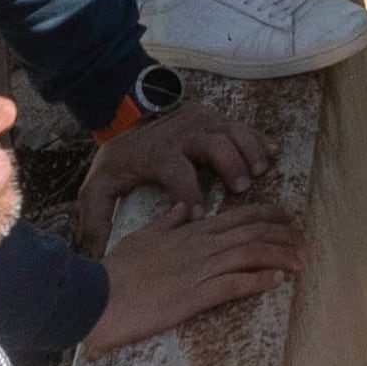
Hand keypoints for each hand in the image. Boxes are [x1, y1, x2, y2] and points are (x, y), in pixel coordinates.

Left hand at [81, 99, 270, 241]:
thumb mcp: (97, 188)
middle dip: (230, 164)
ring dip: (249, 150)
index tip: (201, 216)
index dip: (190, 193)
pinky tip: (270, 154)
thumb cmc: (118, 164)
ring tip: (260, 171)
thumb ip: (96, 218)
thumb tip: (101, 248)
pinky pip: (241, 126)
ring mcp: (201, 122)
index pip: (177, 172)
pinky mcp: (214, 117)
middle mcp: (182, 133)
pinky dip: (257, 139)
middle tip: (241, 188)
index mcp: (157, 153)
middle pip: (213, 143)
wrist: (124, 121)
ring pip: (232, 130)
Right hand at [85, 197, 308, 355]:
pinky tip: (276, 282)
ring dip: (279, 257)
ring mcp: (198, 270)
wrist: (97, 296)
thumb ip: (165, 221)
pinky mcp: (194, 296)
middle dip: (283, 236)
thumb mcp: (142, 237)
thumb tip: (182, 207)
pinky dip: (258, 281)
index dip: (268, 216)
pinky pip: (234, 285)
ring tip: (300, 261)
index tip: (288, 218)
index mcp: (189, 231)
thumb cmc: (116, 270)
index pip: (238, 217)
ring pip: (249, 255)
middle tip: (305, 240)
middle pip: (252, 234)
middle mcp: (200, 246)